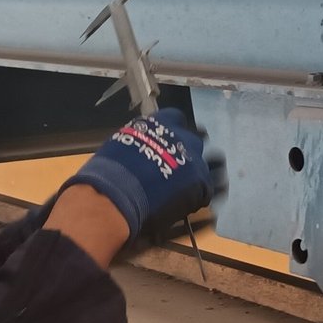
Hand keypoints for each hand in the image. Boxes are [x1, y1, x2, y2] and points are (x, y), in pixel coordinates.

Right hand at [63, 109, 219, 241]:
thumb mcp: (123, 143)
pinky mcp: (202, 184)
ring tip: (193, 186)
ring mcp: (195, 160)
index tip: (168, 143)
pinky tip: (191, 203)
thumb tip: (142, 150)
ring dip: (201, 172)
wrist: (117, 193)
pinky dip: (200, 196)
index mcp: (162, 123)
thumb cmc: (111, 169)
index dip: (174, 132)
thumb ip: (142, 142)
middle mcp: (183, 137)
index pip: (176, 118)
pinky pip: (208, 190)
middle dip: (188, 153)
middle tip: (178, 169)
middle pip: (194, 142)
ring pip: (211, 163)